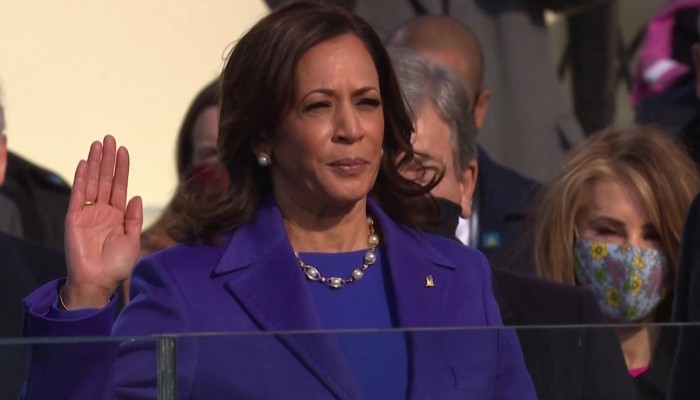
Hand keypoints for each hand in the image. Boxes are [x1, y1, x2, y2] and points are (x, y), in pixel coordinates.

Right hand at [62, 135, 142, 308]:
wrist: (98, 281)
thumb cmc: (117, 265)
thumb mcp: (133, 240)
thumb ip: (134, 218)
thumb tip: (136, 196)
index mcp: (117, 215)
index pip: (119, 186)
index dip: (121, 168)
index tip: (123, 150)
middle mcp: (102, 211)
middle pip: (105, 179)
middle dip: (107, 159)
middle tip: (109, 138)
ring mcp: (88, 213)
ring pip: (92, 182)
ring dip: (95, 163)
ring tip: (97, 144)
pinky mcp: (75, 218)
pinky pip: (78, 195)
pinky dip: (81, 179)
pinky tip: (85, 164)